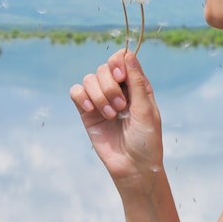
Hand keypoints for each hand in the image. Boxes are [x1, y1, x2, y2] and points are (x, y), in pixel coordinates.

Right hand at [69, 50, 162, 186]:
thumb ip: (137, 82)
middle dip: (110, 86)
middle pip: (103, 68)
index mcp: (135, 86)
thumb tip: (128, 55)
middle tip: (120, 107)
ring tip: (110, 115)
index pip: (121, 59)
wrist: (132, 167)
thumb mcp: (146, 110)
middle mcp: (117, 90)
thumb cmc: (146, 140)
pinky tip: (92, 111)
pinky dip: (82, 98)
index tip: (121, 78)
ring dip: (99, 95)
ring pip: (89, 79)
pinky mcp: (87, 112)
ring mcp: (100, 100)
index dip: (118, 63)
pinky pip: (76, 92)